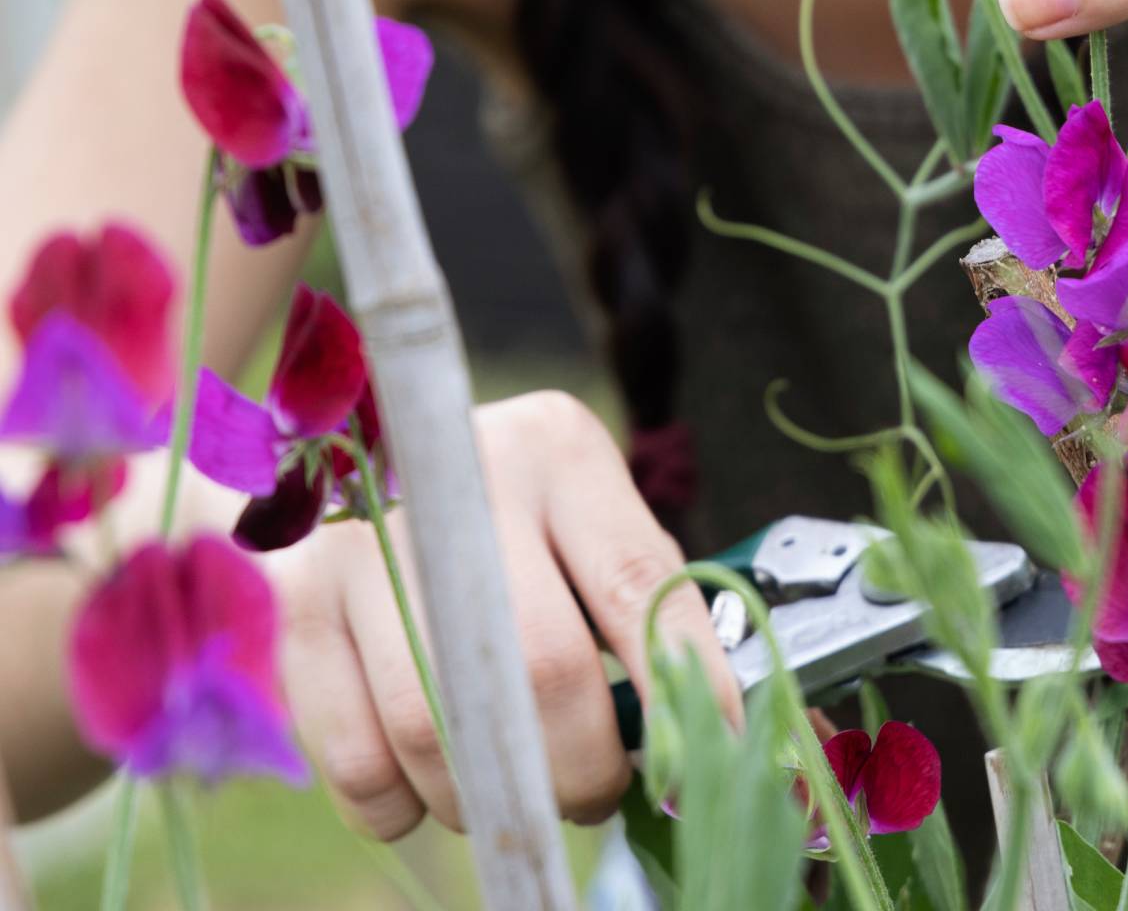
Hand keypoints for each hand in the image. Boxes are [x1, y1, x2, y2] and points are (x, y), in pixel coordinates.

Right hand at [269, 389, 736, 839]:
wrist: (345, 466)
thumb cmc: (507, 516)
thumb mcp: (582, 518)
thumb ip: (631, 607)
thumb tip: (693, 735)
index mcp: (557, 448)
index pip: (637, 581)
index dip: (682, 684)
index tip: (704, 761)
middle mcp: (462, 475)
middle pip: (539, 667)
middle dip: (581, 767)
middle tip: (595, 795)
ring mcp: (367, 537)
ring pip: (441, 728)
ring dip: (489, 796)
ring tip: (514, 787)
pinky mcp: (297, 602)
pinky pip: (359, 763)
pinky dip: (404, 805)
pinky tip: (428, 780)